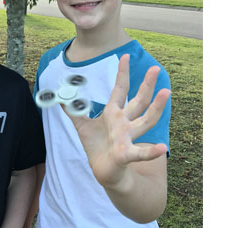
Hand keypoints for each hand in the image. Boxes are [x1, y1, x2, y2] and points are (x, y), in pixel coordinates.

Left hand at [64, 54, 170, 187]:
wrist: (104, 171)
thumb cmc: (97, 147)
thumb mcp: (82, 127)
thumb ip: (73, 111)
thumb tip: (61, 97)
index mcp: (113, 114)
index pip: (120, 90)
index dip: (122, 73)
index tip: (125, 56)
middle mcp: (124, 123)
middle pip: (138, 101)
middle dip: (147, 85)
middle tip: (155, 68)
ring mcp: (127, 138)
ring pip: (145, 121)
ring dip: (156, 107)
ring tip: (166, 92)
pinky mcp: (125, 155)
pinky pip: (139, 153)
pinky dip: (150, 152)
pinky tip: (161, 148)